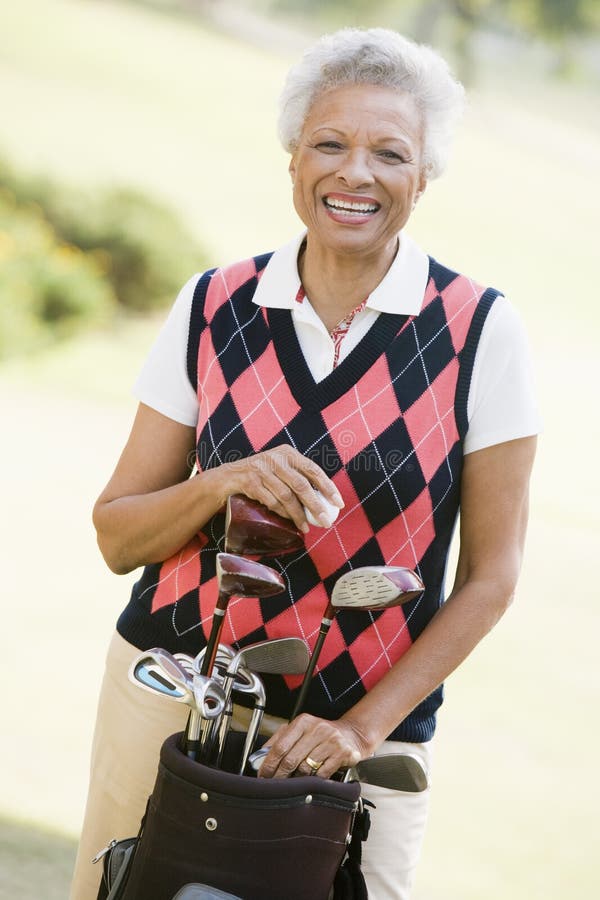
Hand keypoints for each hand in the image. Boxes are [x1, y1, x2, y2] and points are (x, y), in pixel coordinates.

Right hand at [222, 444, 343, 533]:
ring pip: (286, 495)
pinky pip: (270, 501)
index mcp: (288, 453)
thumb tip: (325, 500)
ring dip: (298, 514)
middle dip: (315, 506)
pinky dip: (281, 513)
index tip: (338, 504)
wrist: (228, 478)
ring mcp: (261, 469)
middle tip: (325, 522)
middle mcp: (276, 458)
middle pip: (301, 484)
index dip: (328, 487)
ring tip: (306, 527)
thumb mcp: (279, 469)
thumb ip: (298, 478)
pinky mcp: (250, 481)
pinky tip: (289, 521)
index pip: (313, 470)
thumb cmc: (261, 476)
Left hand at [257, 714, 370, 779]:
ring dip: (297, 779)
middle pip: (291, 759)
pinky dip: (314, 780)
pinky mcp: (342, 754)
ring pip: (305, 769)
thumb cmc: (320, 734)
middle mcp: (317, 729)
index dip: (269, 763)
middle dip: (279, 775)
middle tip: (274, 784)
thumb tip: (260, 756)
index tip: (263, 775)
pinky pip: (321, 775)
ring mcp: (331, 741)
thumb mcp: (300, 729)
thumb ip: (280, 739)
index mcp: (303, 722)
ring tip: (295, 779)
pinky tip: (312, 779)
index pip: (281, 746)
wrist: (350, 734)